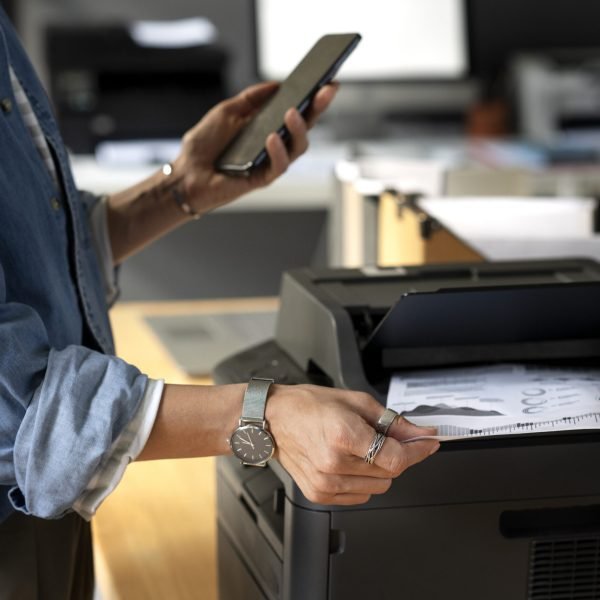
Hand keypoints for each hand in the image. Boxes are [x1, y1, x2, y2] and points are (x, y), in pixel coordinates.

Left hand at [171, 81, 337, 214]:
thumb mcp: (227, 111)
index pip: (297, 111)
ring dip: (299, 129)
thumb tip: (277, 84)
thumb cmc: (204, 144)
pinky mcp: (262, 179)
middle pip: (305, 127)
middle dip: (318, 109)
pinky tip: (272, 137)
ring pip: (298, 148)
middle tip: (326, 91)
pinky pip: (278, 166)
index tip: (328, 81)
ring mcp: (270, 162)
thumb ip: (251, 97)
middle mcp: (274, 145)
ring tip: (292, 112)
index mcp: (268, 127)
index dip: (314, 98)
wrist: (186, 172)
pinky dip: (278, 151)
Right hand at [265, 385, 439, 505]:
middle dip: (395, 455)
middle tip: (385, 438)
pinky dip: (363, 481)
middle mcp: (334, 463)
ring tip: (359, 448)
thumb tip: (419, 434)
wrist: (274, 419)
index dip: (417, 451)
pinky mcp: (320, 494)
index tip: (427, 443)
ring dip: (379, 469)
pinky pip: (360, 496)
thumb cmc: (309, 406)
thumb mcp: (356, 402)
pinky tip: (348, 461)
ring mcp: (326, 483)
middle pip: (390, 473)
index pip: (396, 457)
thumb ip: (392, 421)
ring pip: (378, 487)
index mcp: (343, 435)